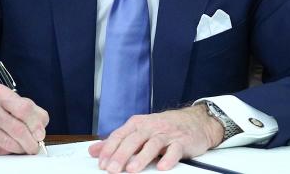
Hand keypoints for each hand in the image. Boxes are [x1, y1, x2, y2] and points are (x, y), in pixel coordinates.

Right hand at [0, 84, 48, 153]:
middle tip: (34, 146)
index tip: (40, 134)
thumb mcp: (17, 103)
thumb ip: (34, 113)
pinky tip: (9, 146)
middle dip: (30, 141)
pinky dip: (9, 151)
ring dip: (21, 148)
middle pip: (17, 128)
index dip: (35, 124)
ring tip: (24, 146)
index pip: (24, 109)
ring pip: (9, 142)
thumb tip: (40, 131)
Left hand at [88, 105, 223, 172]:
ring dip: (142, 157)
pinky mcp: (182, 141)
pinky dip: (168, 158)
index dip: (109, 150)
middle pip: (134, 140)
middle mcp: (151, 127)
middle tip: (112, 169)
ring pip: (153, 144)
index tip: (102, 163)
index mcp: (138, 124)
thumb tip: (94, 150)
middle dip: (121, 155)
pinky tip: (161, 167)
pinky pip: (175, 150)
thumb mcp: (139, 130)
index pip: (120, 135)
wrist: (196, 121)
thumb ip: (117, 141)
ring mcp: (167, 134)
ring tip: (132, 169)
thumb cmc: (164, 127)